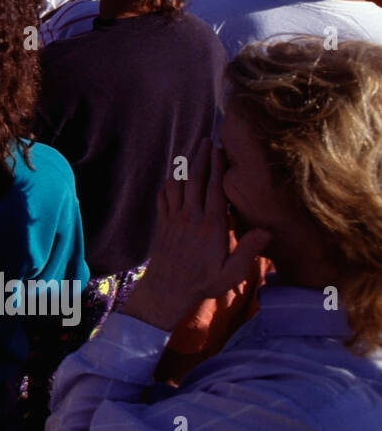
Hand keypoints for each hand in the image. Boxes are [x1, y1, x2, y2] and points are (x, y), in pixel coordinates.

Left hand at [123, 140, 270, 330]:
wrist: (167, 291)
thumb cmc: (203, 283)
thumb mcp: (231, 273)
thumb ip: (248, 251)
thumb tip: (267, 231)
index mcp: (211, 226)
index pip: (215, 190)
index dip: (218, 168)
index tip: (221, 150)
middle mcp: (190, 217)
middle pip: (195, 180)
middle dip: (200, 158)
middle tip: (206, 139)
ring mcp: (174, 219)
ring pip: (178, 185)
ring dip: (184, 166)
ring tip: (191, 150)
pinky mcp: (162, 224)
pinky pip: (163, 198)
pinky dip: (168, 184)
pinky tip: (172, 178)